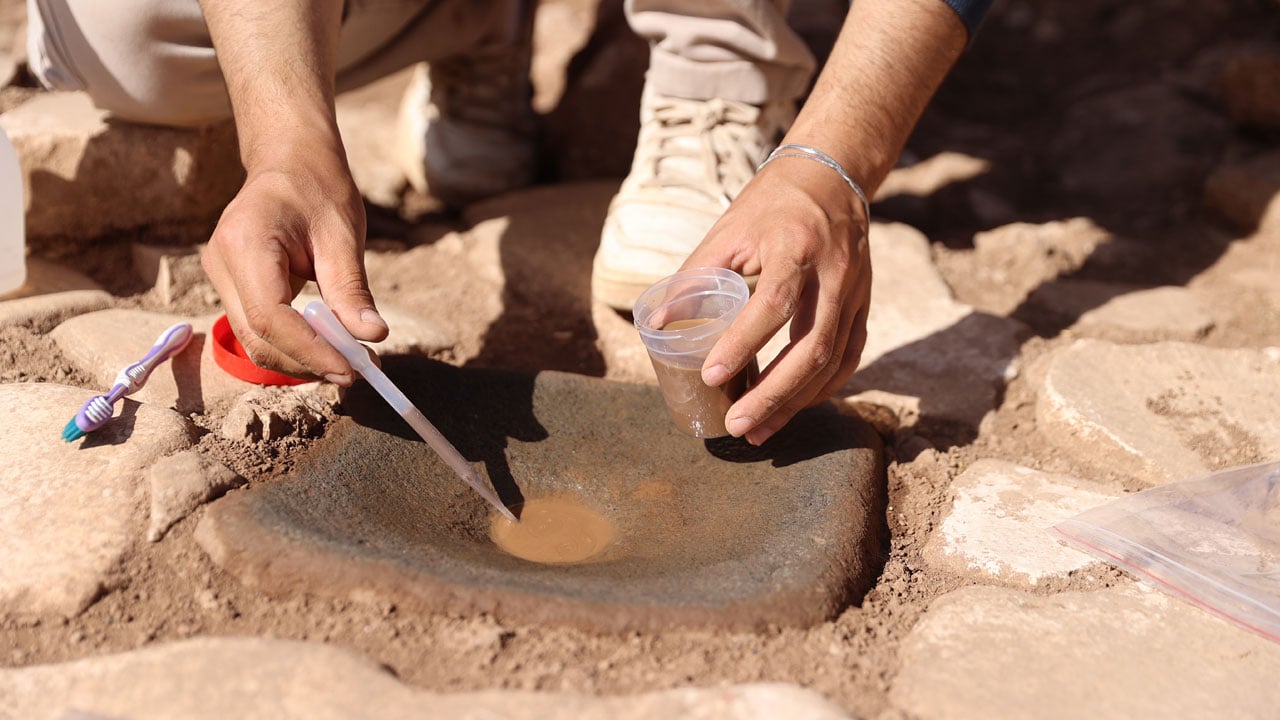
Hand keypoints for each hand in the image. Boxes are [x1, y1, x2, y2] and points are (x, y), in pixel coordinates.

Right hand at [201, 143, 387, 383]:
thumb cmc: (318, 187)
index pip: (270, 317)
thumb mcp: (343, 235)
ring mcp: (220, 276)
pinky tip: (328, 346)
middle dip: (308, 362)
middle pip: (258, 338)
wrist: (289, 160)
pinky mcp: (230, 285)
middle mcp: (221, 263)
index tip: (350, 370)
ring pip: (255, 341)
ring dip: (301, 359)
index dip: (309, 351)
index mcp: (245, 243)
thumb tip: (373, 337)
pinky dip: (293, 345)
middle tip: (358, 370)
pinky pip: (258, 329)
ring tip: (349, 359)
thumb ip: (352, 289)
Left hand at [683, 156, 870, 444]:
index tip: (712, 375)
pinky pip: (849, 357)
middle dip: (773, 394)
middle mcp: (833, 272)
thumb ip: (695, 277)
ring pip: (833, 361)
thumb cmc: (771, 203)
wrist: (832, 175)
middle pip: (811, 346)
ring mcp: (855, 291)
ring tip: (759, 431)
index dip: (742, 343)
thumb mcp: (728, 230)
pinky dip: (822, 388)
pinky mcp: (864, 304)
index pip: (773, 303)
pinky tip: (793, 407)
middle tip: (737, 423)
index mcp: (795, 246)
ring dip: (795, 402)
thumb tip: (656, 325)